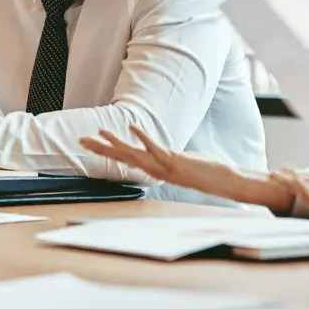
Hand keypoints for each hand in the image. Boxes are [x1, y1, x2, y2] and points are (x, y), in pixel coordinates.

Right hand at [80, 128, 292, 209]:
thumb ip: (171, 160)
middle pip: (123, 157)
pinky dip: (143, 137)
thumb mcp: (184, 165)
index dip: (110, 151)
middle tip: (82, 140)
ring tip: (99, 133)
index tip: (94, 142)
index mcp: (157, 169)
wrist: (226, 182)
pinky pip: (156, 148)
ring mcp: (165, 166)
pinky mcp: (176, 160)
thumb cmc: (208, 172)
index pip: (128, 159)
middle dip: (102, 148)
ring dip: (116, 144)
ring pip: (133, 154)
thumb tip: (165, 155)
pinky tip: (132, 126)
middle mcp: (157, 169)